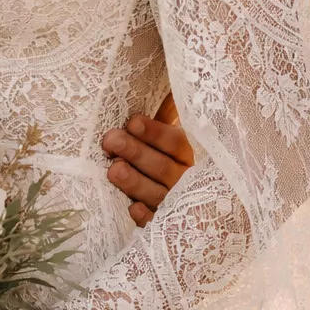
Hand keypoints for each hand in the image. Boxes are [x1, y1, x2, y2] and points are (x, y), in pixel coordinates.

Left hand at [102, 95, 193, 226]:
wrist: (198, 207)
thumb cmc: (168, 159)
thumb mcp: (170, 138)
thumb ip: (165, 114)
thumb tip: (160, 83)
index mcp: (191, 154)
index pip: (176, 142)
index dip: (154, 132)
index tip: (132, 122)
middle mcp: (188, 180)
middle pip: (163, 166)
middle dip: (136, 152)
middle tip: (111, 140)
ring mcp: (179, 205)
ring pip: (158, 194)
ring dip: (136, 182)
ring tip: (114, 170)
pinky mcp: (168, 226)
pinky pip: (158, 223)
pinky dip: (147, 216)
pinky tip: (132, 208)